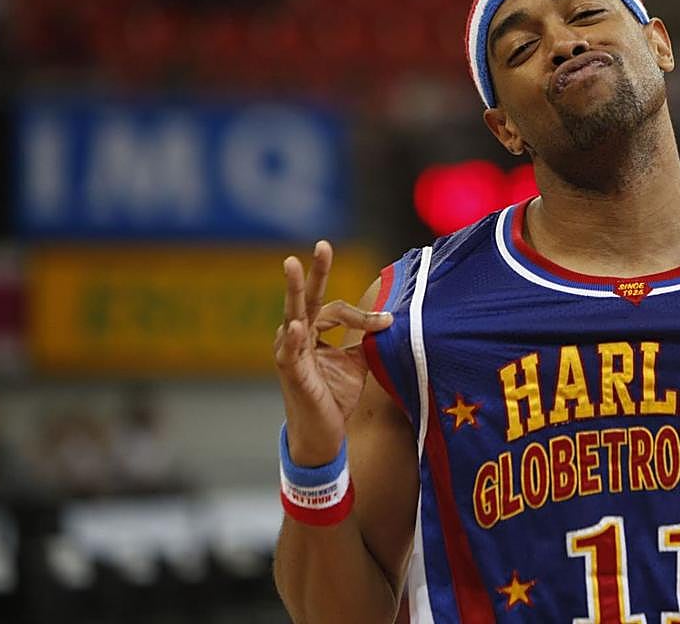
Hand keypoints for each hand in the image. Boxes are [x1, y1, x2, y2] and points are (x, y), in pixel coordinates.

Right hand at [274, 240, 392, 465]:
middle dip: (314, 270)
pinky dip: (293, 339)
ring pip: (294, 316)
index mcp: (312, 332)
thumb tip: (389, 320)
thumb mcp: (356, 363)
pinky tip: (296, 326)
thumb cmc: (334, 396)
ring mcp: (290, 354)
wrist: (324, 435)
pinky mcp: (291, 374)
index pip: (335, 309)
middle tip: (322, 244)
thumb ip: (366, 340)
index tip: (387, 321)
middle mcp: (297, 337)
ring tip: (293, 265)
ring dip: (294, 291)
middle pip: (307, 298)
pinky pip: (290, 353)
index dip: (363, 315)